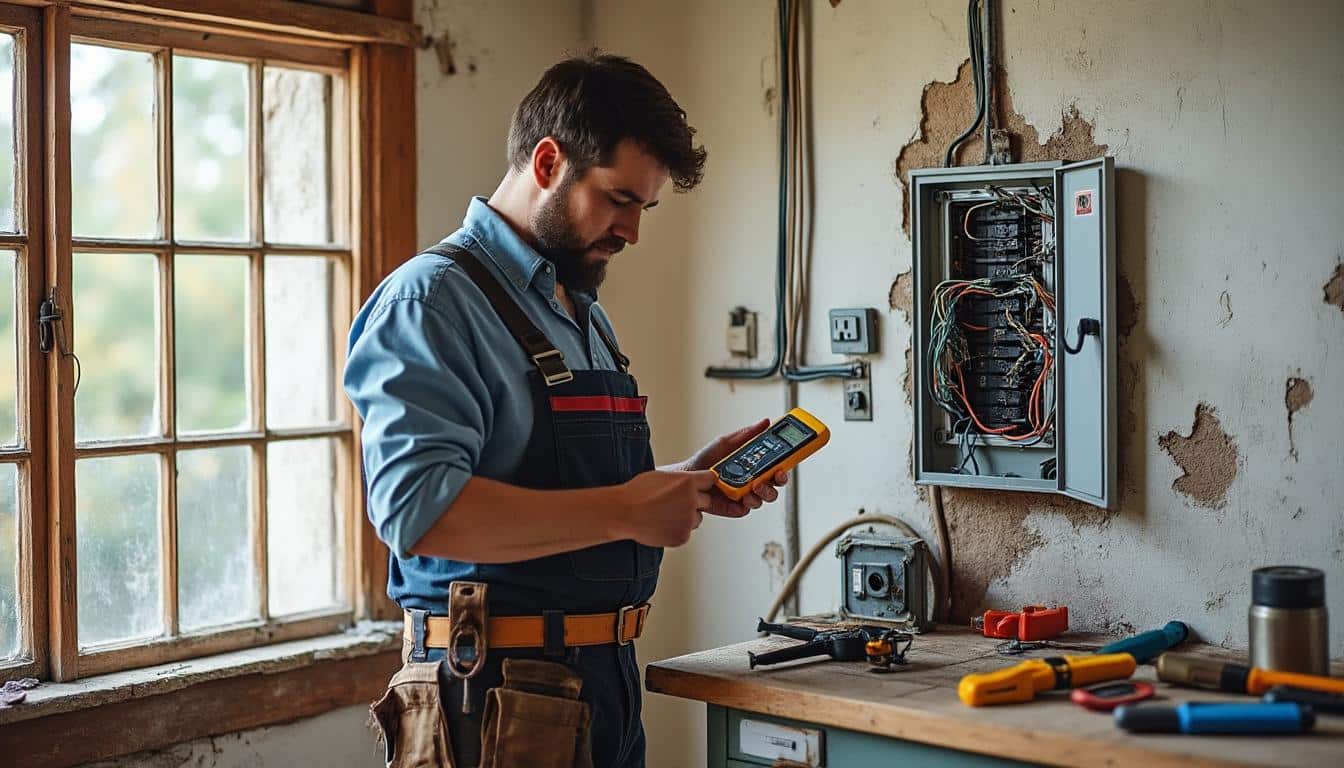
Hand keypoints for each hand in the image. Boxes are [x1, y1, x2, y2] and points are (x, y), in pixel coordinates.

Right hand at [610, 469, 717, 546]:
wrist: (623, 513)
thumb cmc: (636, 493)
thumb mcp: (662, 476)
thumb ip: (681, 479)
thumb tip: (691, 482)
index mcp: (688, 482)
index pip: (710, 479)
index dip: (704, 482)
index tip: (701, 485)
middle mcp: (692, 500)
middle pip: (707, 500)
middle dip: (696, 501)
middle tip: (677, 502)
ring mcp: (688, 520)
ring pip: (698, 518)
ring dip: (688, 517)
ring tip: (666, 514)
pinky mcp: (683, 536)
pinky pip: (687, 532)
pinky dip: (678, 529)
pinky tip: (662, 524)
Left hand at [673, 419, 789, 518]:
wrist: (688, 475)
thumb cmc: (707, 459)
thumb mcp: (727, 442)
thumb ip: (747, 434)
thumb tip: (765, 422)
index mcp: (755, 465)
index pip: (777, 466)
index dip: (785, 466)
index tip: (786, 463)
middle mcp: (753, 481)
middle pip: (776, 485)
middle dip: (779, 481)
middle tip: (774, 475)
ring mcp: (746, 495)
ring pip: (765, 498)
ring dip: (764, 493)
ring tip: (754, 487)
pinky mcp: (735, 508)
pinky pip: (747, 508)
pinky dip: (747, 503)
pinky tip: (742, 497)